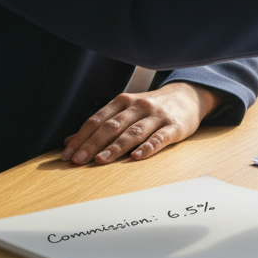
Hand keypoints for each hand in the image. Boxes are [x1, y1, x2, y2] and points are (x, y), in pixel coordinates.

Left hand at [61, 82, 218, 164]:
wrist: (188, 96)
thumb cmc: (151, 108)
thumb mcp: (126, 110)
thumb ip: (101, 124)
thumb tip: (70, 141)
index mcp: (123, 101)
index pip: (97, 120)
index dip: (82, 137)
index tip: (68, 154)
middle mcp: (139, 106)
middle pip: (112, 126)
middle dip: (93, 144)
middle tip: (78, 160)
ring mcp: (157, 116)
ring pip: (133, 132)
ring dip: (116, 147)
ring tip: (101, 160)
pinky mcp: (174, 127)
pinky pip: (160, 138)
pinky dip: (148, 147)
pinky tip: (136, 157)